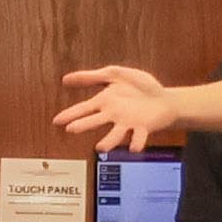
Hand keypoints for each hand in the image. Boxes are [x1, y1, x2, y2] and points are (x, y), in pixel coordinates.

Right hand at [59, 66, 180, 154]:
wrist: (164, 98)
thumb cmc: (139, 86)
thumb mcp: (114, 74)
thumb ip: (91, 77)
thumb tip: (65, 79)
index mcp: (104, 102)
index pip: (83, 109)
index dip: (69, 114)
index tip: (56, 121)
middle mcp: (113, 115)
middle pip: (94, 121)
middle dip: (83, 125)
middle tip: (71, 129)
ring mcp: (127, 123)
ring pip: (114, 135)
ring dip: (108, 141)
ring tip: (100, 147)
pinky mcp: (143, 128)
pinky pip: (138, 137)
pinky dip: (136, 143)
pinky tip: (134, 146)